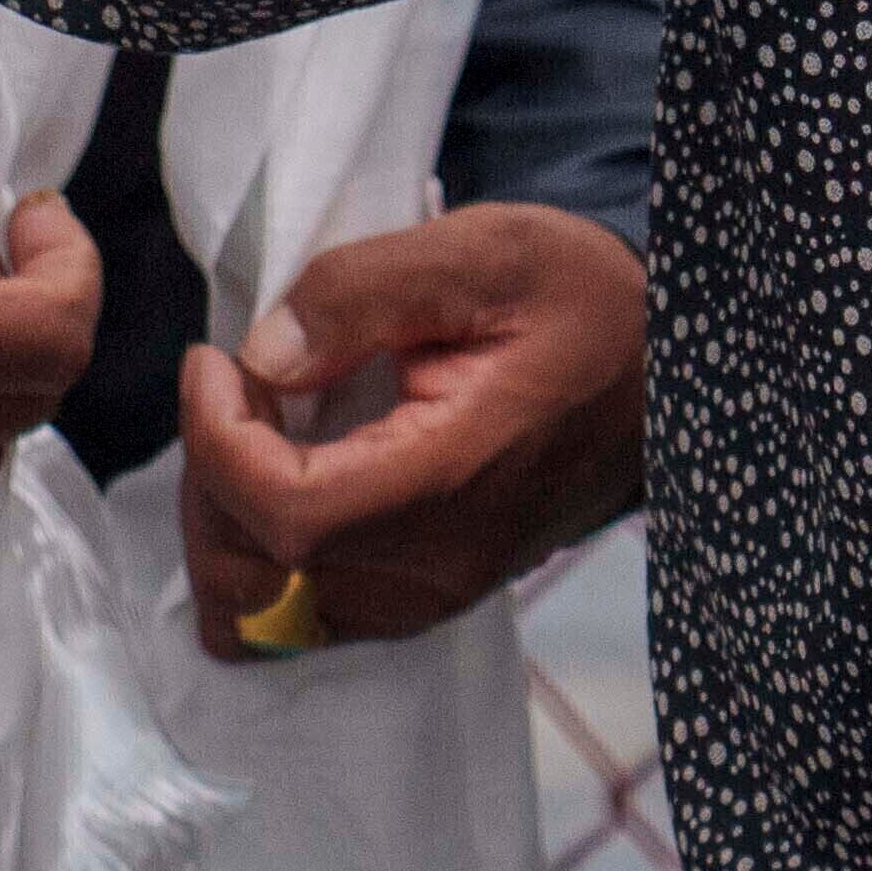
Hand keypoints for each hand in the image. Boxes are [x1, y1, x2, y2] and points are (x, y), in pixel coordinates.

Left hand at [172, 202, 648, 659]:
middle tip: (234, 384)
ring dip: (225, 522)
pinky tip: (280, 471)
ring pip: (266, 616)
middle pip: (256, 579)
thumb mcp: (484, 252)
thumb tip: (266, 355)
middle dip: (208, 474)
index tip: (215, 359)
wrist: (663, 373)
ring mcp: (431, 596)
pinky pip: (302, 618)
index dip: (216, 439)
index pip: (286, 514)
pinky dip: (260, 557)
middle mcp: (436, 567)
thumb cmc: (578, 304)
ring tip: (251, 427)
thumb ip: (363, 291)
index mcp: (452, 480)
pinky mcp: (426, 599)